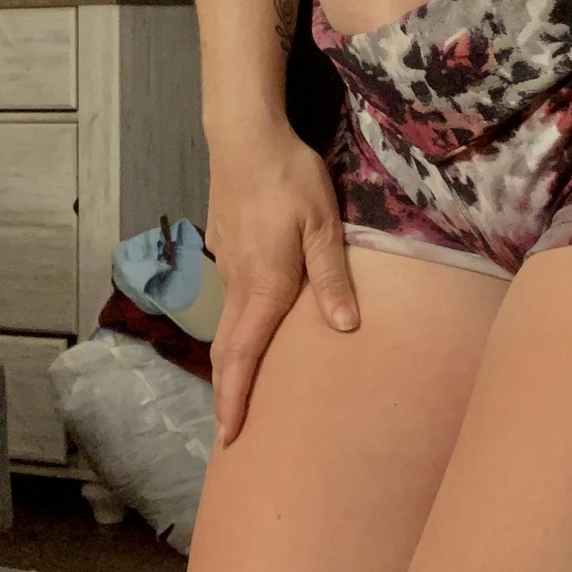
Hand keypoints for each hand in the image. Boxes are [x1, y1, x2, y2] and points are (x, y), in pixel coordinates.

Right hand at [204, 121, 358, 446]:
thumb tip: (345, 329)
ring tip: (242, 390)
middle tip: (230, 432)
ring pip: (227, 325)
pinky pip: (231, 299)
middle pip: (226, 350)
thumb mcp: (323, 223)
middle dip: (226, 393)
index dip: (234, 397)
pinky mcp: (226, 247)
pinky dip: (235, 329)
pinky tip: (253, 327)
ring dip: (231, 362)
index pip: (242, 354)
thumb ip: (332, 275)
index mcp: (264, 284)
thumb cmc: (289, 177)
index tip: (228, 436)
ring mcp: (228, 265)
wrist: (243, 135)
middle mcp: (239, 282)